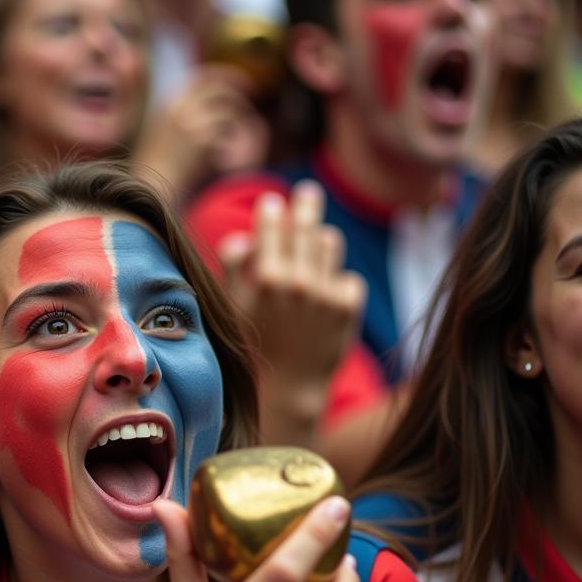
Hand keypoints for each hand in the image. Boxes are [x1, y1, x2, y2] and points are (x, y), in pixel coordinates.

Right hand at [135, 66, 266, 198]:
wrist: (152, 186)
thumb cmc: (158, 166)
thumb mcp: (163, 133)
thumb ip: (181, 117)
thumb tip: (204, 108)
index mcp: (170, 102)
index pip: (202, 77)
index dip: (223, 75)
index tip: (237, 80)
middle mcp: (180, 107)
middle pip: (218, 86)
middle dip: (238, 85)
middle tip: (254, 90)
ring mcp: (191, 121)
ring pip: (227, 112)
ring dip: (237, 122)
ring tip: (239, 135)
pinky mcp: (202, 139)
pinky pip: (228, 135)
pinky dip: (230, 144)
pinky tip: (224, 158)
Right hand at [220, 182, 365, 421]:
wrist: (288, 387)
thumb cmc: (254, 344)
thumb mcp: (232, 306)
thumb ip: (234, 266)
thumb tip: (246, 237)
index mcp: (266, 278)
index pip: (272, 225)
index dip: (272, 211)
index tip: (272, 203)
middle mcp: (298, 281)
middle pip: (306, 224)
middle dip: (306, 205)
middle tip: (307, 194)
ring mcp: (326, 293)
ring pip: (329, 242)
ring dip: (319, 242)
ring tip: (312, 250)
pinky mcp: (348, 306)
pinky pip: (346, 276)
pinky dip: (335, 282)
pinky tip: (323, 300)